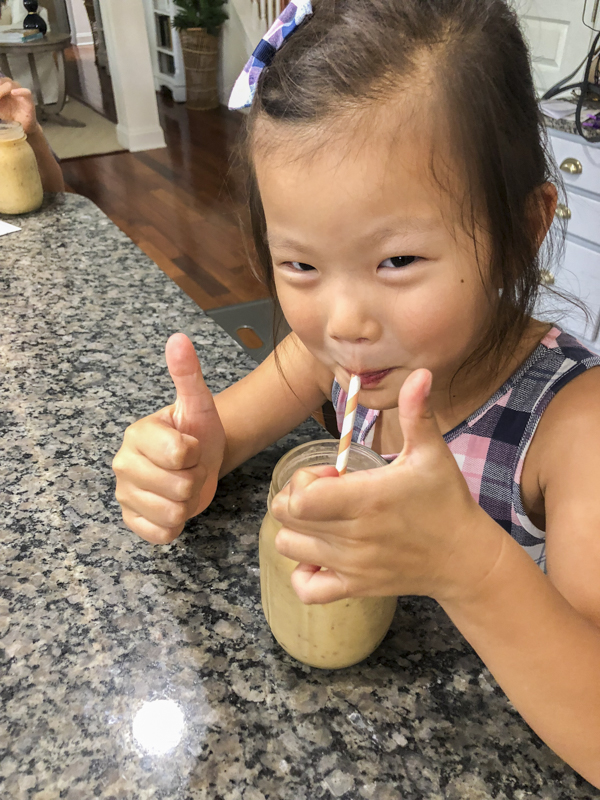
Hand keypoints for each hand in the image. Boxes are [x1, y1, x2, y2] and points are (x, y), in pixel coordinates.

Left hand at [0, 78, 38, 135]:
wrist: (22, 125)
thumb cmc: (10, 115)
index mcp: (4, 89)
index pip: (0, 81)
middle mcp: (12, 88)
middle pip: (4, 80)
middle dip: (0, 85)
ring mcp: (20, 93)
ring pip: (13, 84)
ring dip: (6, 87)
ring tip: (1, 94)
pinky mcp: (29, 99)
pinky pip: (26, 91)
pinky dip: (20, 91)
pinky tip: (13, 92)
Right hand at [113, 333, 225, 543]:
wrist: (199, 459)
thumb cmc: (197, 432)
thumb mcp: (198, 404)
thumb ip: (188, 374)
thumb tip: (178, 340)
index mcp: (137, 434)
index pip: (180, 454)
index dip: (196, 454)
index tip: (191, 447)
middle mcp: (122, 464)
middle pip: (178, 487)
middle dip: (194, 480)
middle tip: (189, 468)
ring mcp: (124, 494)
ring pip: (172, 512)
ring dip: (187, 503)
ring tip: (183, 486)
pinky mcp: (130, 520)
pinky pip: (161, 534)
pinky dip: (175, 525)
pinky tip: (172, 505)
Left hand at [271, 369, 504, 604]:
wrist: (465, 558)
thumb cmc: (446, 501)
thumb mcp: (431, 454)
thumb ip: (417, 413)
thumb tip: (420, 374)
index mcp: (365, 500)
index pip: (300, 498)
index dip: (303, 480)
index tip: (330, 474)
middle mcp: (353, 536)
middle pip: (286, 519)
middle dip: (296, 498)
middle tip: (325, 493)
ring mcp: (351, 566)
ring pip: (289, 548)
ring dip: (298, 530)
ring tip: (325, 520)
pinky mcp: (354, 588)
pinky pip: (307, 588)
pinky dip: (304, 572)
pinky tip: (322, 555)